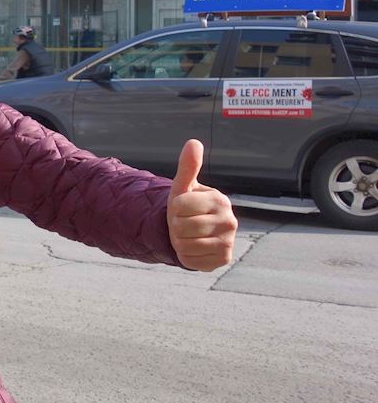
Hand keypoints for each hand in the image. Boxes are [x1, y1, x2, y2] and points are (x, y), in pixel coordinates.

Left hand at [167, 139, 236, 270]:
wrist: (192, 232)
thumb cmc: (186, 206)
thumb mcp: (183, 187)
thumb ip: (188, 166)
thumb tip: (193, 142)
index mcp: (220, 199)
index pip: (179, 205)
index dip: (173, 208)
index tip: (181, 208)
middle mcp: (230, 221)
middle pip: (182, 226)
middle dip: (175, 226)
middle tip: (183, 224)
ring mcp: (229, 241)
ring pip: (184, 244)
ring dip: (178, 241)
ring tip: (187, 236)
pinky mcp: (223, 259)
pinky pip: (191, 261)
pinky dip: (186, 256)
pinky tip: (194, 248)